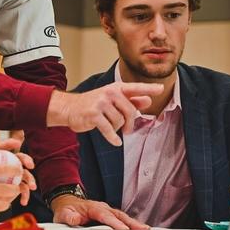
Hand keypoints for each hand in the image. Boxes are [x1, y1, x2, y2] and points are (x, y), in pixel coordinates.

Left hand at [0, 138, 36, 205]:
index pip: (5, 147)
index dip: (11, 143)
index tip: (18, 143)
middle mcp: (7, 164)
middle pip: (19, 159)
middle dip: (27, 160)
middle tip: (30, 165)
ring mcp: (13, 176)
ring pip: (25, 174)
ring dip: (30, 179)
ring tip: (32, 186)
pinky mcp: (16, 187)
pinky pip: (23, 189)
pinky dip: (25, 195)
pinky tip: (23, 201)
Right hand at [47, 82, 163, 145]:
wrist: (69, 108)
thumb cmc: (92, 104)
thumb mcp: (111, 100)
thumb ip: (130, 100)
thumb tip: (147, 100)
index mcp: (115, 88)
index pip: (135, 88)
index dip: (148, 88)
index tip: (161, 88)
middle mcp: (108, 93)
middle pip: (130, 110)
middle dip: (130, 122)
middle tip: (127, 129)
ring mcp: (100, 103)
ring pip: (119, 121)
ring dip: (117, 128)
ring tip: (110, 127)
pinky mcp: (93, 115)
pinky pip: (109, 130)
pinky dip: (113, 138)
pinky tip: (116, 142)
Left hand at [51, 195, 148, 229]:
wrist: (68, 202)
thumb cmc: (67, 209)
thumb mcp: (63, 213)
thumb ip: (68, 217)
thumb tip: (74, 219)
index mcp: (92, 207)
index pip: (104, 215)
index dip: (114, 222)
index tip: (122, 229)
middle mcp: (102, 207)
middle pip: (118, 215)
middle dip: (130, 223)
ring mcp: (107, 211)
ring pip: (123, 216)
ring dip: (134, 223)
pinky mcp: (110, 215)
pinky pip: (122, 219)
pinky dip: (132, 224)